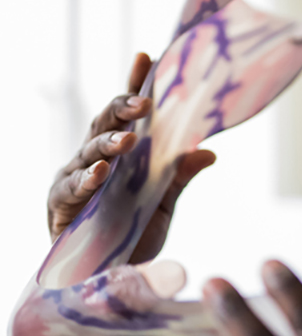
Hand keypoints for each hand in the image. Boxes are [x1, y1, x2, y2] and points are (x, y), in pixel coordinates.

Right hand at [47, 52, 215, 262]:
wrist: (106, 278)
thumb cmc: (131, 236)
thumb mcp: (163, 205)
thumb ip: (178, 178)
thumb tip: (208, 150)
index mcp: (122, 153)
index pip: (128, 114)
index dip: (136, 85)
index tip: (148, 57)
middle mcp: (96, 158)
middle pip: (105, 122)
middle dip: (123, 108)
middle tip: (144, 102)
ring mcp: (76, 178)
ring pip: (88, 150)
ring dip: (108, 142)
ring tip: (127, 140)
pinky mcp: (60, 204)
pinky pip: (71, 188)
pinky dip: (86, 180)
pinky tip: (100, 173)